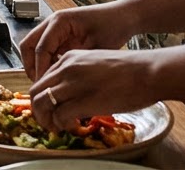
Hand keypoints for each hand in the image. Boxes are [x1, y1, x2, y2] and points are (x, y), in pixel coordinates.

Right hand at [18, 4, 132, 80]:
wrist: (124, 17)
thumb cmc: (112, 28)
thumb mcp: (95, 47)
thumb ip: (75, 63)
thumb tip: (61, 82)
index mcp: (59, 22)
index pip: (40, 48)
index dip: (40, 70)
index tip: (45, 87)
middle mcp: (52, 23)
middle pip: (28, 45)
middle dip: (31, 66)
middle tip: (41, 85)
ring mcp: (55, 29)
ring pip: (34, 48)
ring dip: (38, 65)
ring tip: (50, 83)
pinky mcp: (61, 35)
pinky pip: (46, 50)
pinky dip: (48, 63)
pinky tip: (59, 76)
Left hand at [28, 48, 160, 131]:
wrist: (148, 71)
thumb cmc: (130, 70)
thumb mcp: (96, 63)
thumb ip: (80, 74)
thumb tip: (74, 93)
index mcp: (69, 58)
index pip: (43, 79)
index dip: (43, 97)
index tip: (51, 108)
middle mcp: (66, 68)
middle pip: (36, 91)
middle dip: (38, 110)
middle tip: (48, 122)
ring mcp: (73, 84)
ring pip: (42, 103)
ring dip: (46, 120)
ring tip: (56, 127)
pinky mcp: (83, 100)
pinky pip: (59, 115)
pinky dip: (61, 124)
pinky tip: (72, 126)